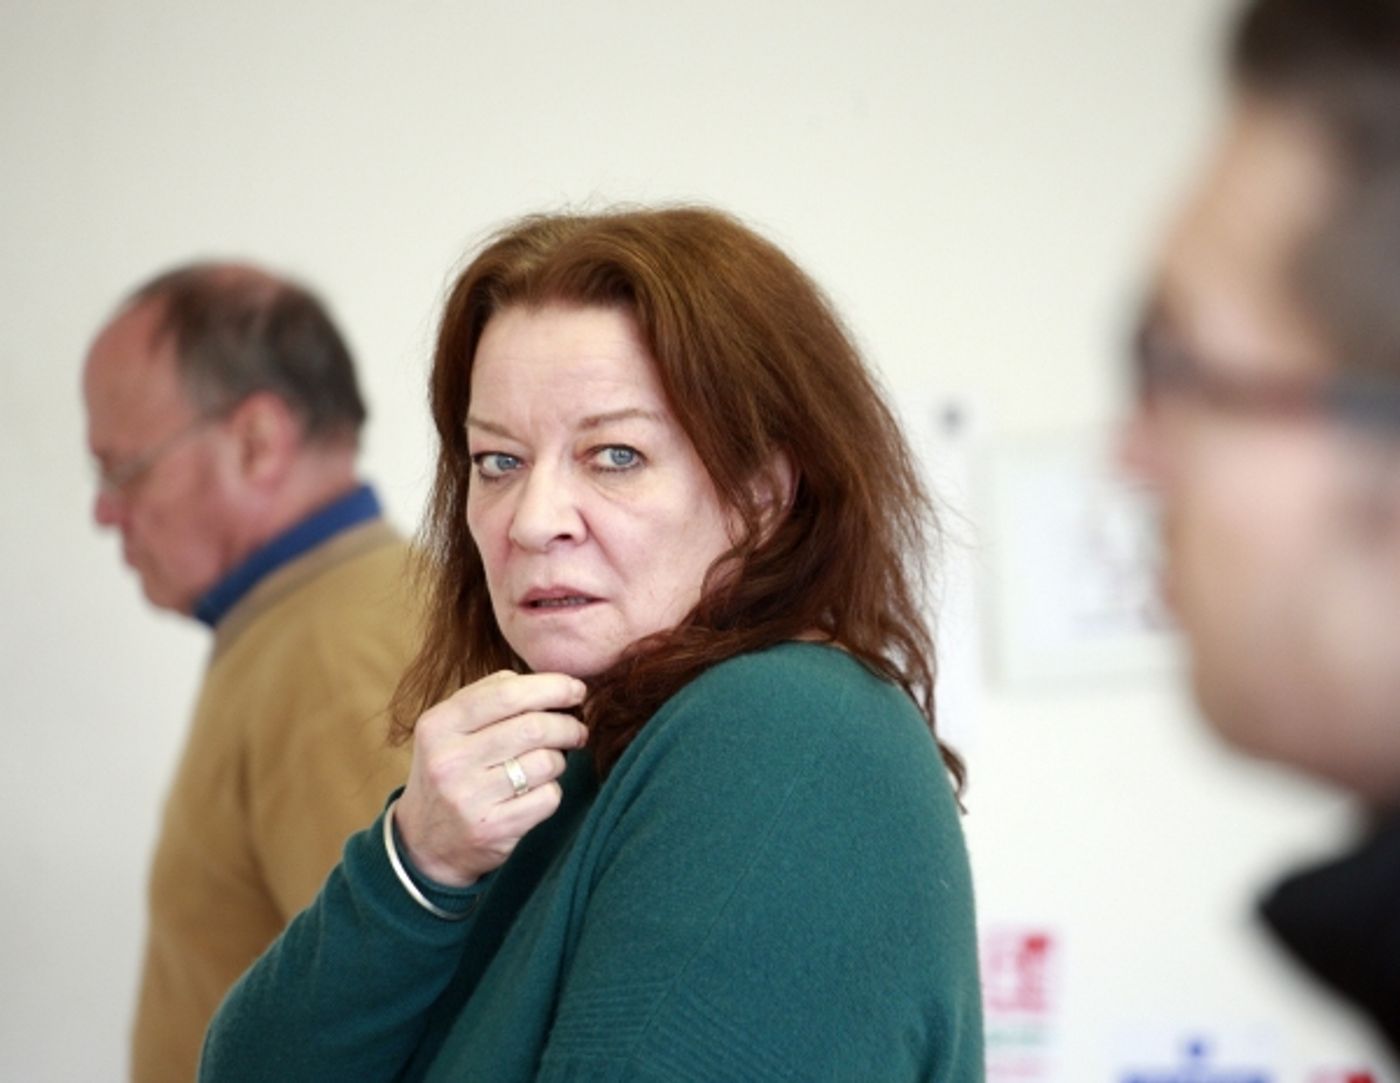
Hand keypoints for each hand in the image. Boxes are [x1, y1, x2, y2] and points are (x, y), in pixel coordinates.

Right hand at [393, 670, 588, 886]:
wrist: (424, 844)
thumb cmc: (449, 772)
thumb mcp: (448, 729)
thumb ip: (489, 696)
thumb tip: (546, 682)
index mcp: (439, 725)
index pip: (507, 693)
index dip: (552, 686)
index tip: (576, 689)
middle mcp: (449, 760)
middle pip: (534, 727)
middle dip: (567, 725)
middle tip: (577, 730)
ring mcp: (470, 798)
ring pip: (546, 762)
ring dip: (559, 759)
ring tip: (551, 762)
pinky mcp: (493, 830)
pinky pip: (548, 797)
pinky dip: (552, 790)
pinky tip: (537, 791)